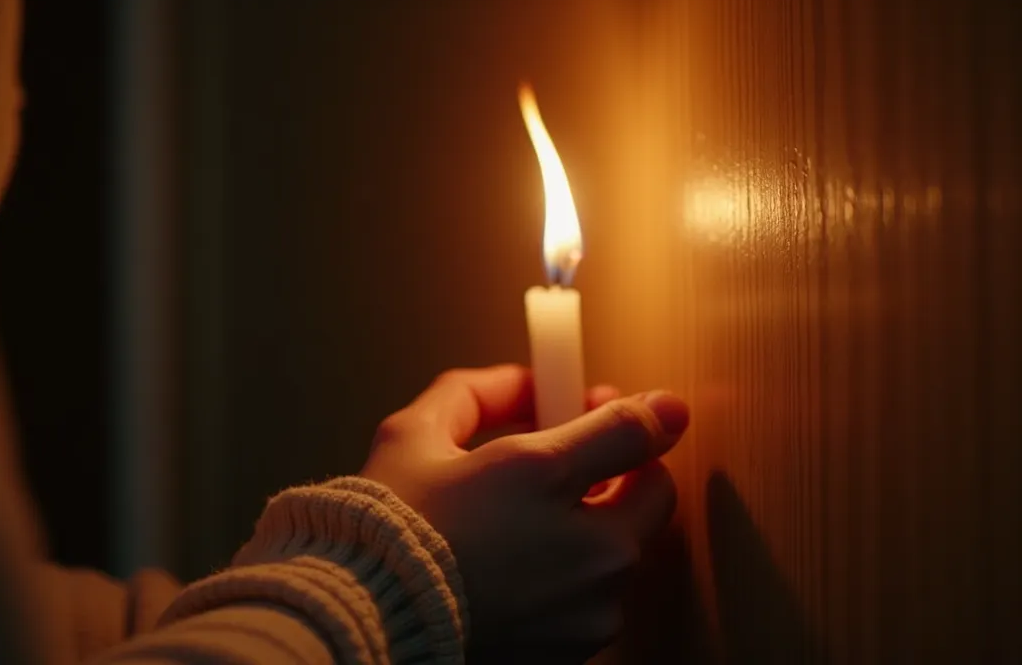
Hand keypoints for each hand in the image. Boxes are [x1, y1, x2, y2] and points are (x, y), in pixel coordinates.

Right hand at [360, 365, 689, 660]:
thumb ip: (476, 394)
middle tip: (586, 467)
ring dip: (598, 533)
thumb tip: (524, 383)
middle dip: (628, 474)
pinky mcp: (581, 648)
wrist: (366, 626)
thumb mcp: (412, 437)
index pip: (637, 430)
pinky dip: (575, 583)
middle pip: (655, 493)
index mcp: (543, 476)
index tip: (651, 409)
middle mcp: (585, 545)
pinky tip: (522, 577)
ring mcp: (590, 605)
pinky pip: (598, 600)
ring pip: (625, 552)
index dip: (648, 411)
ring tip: (533, 531)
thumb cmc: (382, 534)